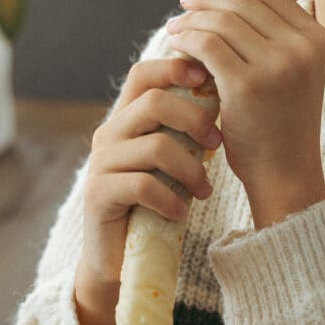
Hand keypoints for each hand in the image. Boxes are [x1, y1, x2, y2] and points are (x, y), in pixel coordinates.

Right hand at [74, 57, 221, 324]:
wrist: (121, 257)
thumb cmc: (157, 200)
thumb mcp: (174, 157)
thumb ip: (185, 128)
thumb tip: (226, 90)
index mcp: (126, 117)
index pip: (143, 73)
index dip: (175, 67)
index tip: (208, 78)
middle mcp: (109, 133)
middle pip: (154, 102)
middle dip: (195, 119)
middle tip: (219, 143)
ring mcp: (101, 163)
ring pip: (155, 145)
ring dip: (190, 168)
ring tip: (204, 190)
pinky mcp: (99, 195)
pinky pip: (144, 185)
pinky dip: (171, 199)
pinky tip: (182, 212)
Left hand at [166, 0, 324, 226]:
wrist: (286, 174)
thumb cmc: (282, 123)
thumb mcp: (294, 72)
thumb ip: (276, 36)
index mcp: (317, 38)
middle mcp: (302, 46)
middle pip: (243, 0)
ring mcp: (277, 65)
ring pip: (221, 19)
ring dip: (192, 17)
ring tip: (176, 24)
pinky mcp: (247, 85)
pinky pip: (207, 44)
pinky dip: (187, 38)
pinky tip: (176, 43)